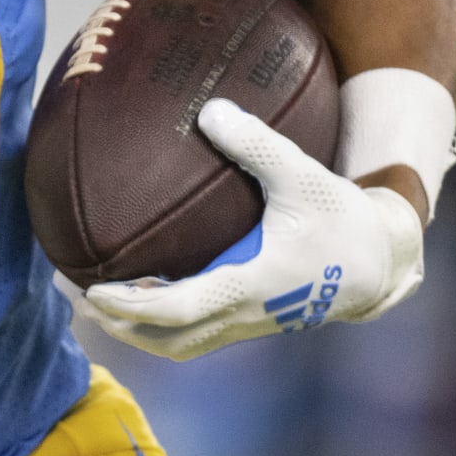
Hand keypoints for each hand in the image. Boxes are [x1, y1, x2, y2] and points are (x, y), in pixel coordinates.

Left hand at [84, 97, 424, 360]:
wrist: (379, 263)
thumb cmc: (341, 218)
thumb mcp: (303, 175)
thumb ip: (257, 144)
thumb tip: (210, 110)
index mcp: (250, 286)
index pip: (178, 311)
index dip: (132, 306)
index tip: (94, 291)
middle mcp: (244, 315)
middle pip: (167, 341)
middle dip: (120, 326)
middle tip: (76, 296)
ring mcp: (247, 324)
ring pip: (179, 345)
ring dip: (137, 331)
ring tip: (97, 301)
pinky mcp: (250, 321)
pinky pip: (194, 334)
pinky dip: (161, 323)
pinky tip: (140, 291)